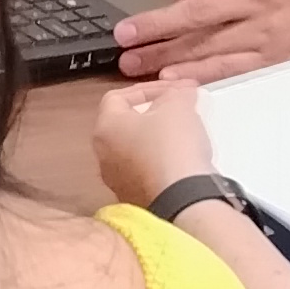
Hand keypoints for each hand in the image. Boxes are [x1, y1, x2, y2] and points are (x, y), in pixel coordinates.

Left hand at [92, 79, 216, 211]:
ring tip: (185, 135)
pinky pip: (147, 174)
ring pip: (136, 152)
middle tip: (178, 109)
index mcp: (106, 128)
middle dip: (154, 114)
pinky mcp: (136, 200)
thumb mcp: (178, 106)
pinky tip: (183, 162)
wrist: (182, 199)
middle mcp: (105, 156)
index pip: (119, 97)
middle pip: (127, 125)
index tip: (172, 89)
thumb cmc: (172, 148)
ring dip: (158, 140)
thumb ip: (176, 93)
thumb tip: (179, 92)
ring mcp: (118, 181)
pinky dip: (162, 164)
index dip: (148, 88)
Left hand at [113, 0, 289, 81]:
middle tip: (124, 33)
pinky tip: (170, 81)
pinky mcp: (270, 66)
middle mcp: (264, 2)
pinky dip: (197, 76)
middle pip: (202, 12)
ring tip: (133, 62)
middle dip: (158, 24)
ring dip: (166, 55)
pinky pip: (227, 71)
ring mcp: (266, 37)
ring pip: (208, 46)